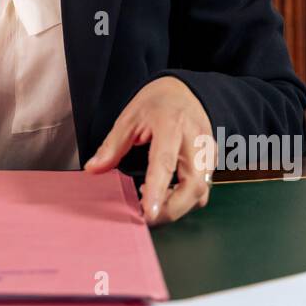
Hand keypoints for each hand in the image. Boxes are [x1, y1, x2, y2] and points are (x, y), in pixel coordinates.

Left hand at [83, 76, 215, 225]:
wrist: (185, 91)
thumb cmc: (157, 103)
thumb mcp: (129, 117)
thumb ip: (112, 145)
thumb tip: (92, 169)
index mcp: (171, 124)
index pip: (165, 162)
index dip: (157, 191)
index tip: (148, 212)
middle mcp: (196, 140)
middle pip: (194, 185)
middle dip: (171, 208)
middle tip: (144, 214)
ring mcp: (208, 152)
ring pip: (201, 192)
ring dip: (176, 206)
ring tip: (150, 200)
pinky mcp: (212, 162)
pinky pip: (202, 190)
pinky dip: (184, 200)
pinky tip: (164, 194)